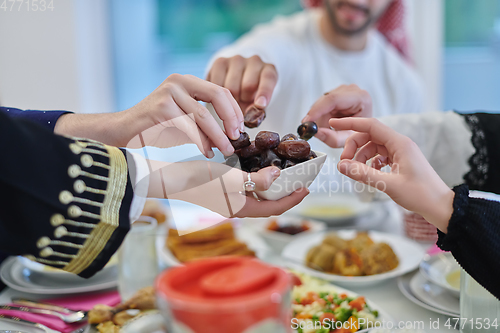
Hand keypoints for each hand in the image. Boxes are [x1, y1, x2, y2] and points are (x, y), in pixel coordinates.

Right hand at [55, 74, 243, 157]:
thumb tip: (233, 137)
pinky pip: (189, 126)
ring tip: (227, 149)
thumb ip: (207, 125)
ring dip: (218, 135)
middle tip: (238, 138)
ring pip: (203, 115)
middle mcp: (179, 81)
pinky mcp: (161, 107)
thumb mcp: (187, 123)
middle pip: (217, 95)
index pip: (220, 90)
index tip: (241, 129)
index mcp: (187, 81)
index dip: (234, 110)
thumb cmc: (157, 128)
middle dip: (231, 118)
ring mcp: (169, 92)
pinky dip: (201, 141)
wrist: (124, 132)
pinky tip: (207, 153)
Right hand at [146, 161, 308, 217]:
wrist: (171, 180)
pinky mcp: (225, 189)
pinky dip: (260, 179)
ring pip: (261, 195)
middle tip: (301, 178)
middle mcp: (239, 206)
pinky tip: (262, 166)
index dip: (293, 199)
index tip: (307, 187)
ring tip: (287, 172)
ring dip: (275, 186)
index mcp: (242, 208)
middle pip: (270, 203)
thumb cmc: (197, 181)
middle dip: (287, 192)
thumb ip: (254, 180)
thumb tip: (277, 177)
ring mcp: (232, 199)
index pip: (275, 207)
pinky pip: (250, 187)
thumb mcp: (228, 178)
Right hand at [206, 55, 277, 110]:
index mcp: (269, 70)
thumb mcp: (259, 103)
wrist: (239, 79)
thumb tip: (248, 117)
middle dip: (244, 100)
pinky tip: (222, 95)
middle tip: (242, 105)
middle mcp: (254, 61)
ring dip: (230, 99)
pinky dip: (218, 94)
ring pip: (231, 86)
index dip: (264, 92)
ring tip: (232, 100)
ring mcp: (236, 59)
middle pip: (248, 86)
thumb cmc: (252, 95)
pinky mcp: (220, 61)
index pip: (268, 79)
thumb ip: (256, 110)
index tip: (260, 105)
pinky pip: (217, 83)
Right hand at [302, 84, 371, 147]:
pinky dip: (320, 115)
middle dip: (316, 117)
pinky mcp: (336, 92)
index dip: (317, 110)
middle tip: (312, 131)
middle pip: (325, 101)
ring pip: (321, 103)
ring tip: (327, 128)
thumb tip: (316, 132)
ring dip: (319, 117)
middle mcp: (352, 90)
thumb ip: (332, 138)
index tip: (307, 121)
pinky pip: (321, 103)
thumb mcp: (348, 139)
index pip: (333, 99)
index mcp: (361, 98)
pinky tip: (327, 122)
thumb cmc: (361, 133)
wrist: (365, 129)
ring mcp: (344, 90)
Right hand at [330, 117, 453, 232]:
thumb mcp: (388, 184)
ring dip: (361, 157)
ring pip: (373, 147)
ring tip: (355, 172)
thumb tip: (341, 166)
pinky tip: (368, 174)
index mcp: (399, 143)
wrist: (439, 206)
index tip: (334, 123)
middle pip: (369, 136)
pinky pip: (379, 156)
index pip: (370, 125)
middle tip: (344, 163)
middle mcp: (400, 144)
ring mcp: (400, 152)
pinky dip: (370, 163)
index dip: (350, 123)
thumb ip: (362, 174)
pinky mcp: (400, 161)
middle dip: (354, 147)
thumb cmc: (420, 194)